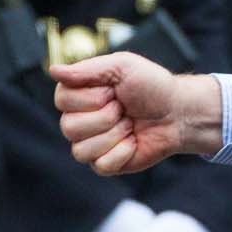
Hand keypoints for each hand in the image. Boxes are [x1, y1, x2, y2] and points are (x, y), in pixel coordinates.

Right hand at [54, 54, 219, 174]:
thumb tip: (53, 70)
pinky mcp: (105, 163)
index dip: (92, 97)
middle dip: (106, 116)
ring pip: (80, 150)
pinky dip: (123, 152)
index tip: (114, 91)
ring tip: (130, 124)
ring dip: (114, 134)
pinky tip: (133, 141)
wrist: (179, 112)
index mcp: (78, 95)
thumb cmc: (152, 86)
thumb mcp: (123, 66)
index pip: (61, 101)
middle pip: (69, 127)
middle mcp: (78, 120)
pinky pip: (101, 165)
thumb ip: (88, 69)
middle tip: (124, 109)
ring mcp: (90, 144)